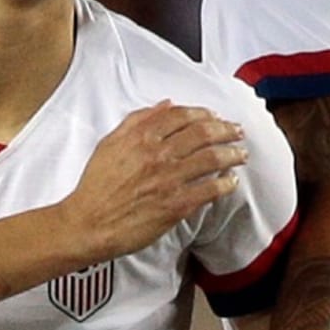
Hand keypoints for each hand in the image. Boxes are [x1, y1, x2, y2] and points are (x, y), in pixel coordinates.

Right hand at [61, 103, 245, 262]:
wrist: (88, 223)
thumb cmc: (96, 187)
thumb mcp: (109, 144)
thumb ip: (137, 121)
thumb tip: (164, 106)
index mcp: (142, 137)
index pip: (182, 116)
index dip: (203, 114)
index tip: (214, 117)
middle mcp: (159, 154)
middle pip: (203, 133)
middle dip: (225, 130)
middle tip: (236, 131)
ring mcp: (170, 180)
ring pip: (211, 158)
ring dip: (232, 154)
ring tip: (241, 154)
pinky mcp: (176, 205)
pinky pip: (209, 190)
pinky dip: (225, 184)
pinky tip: (230, 182)